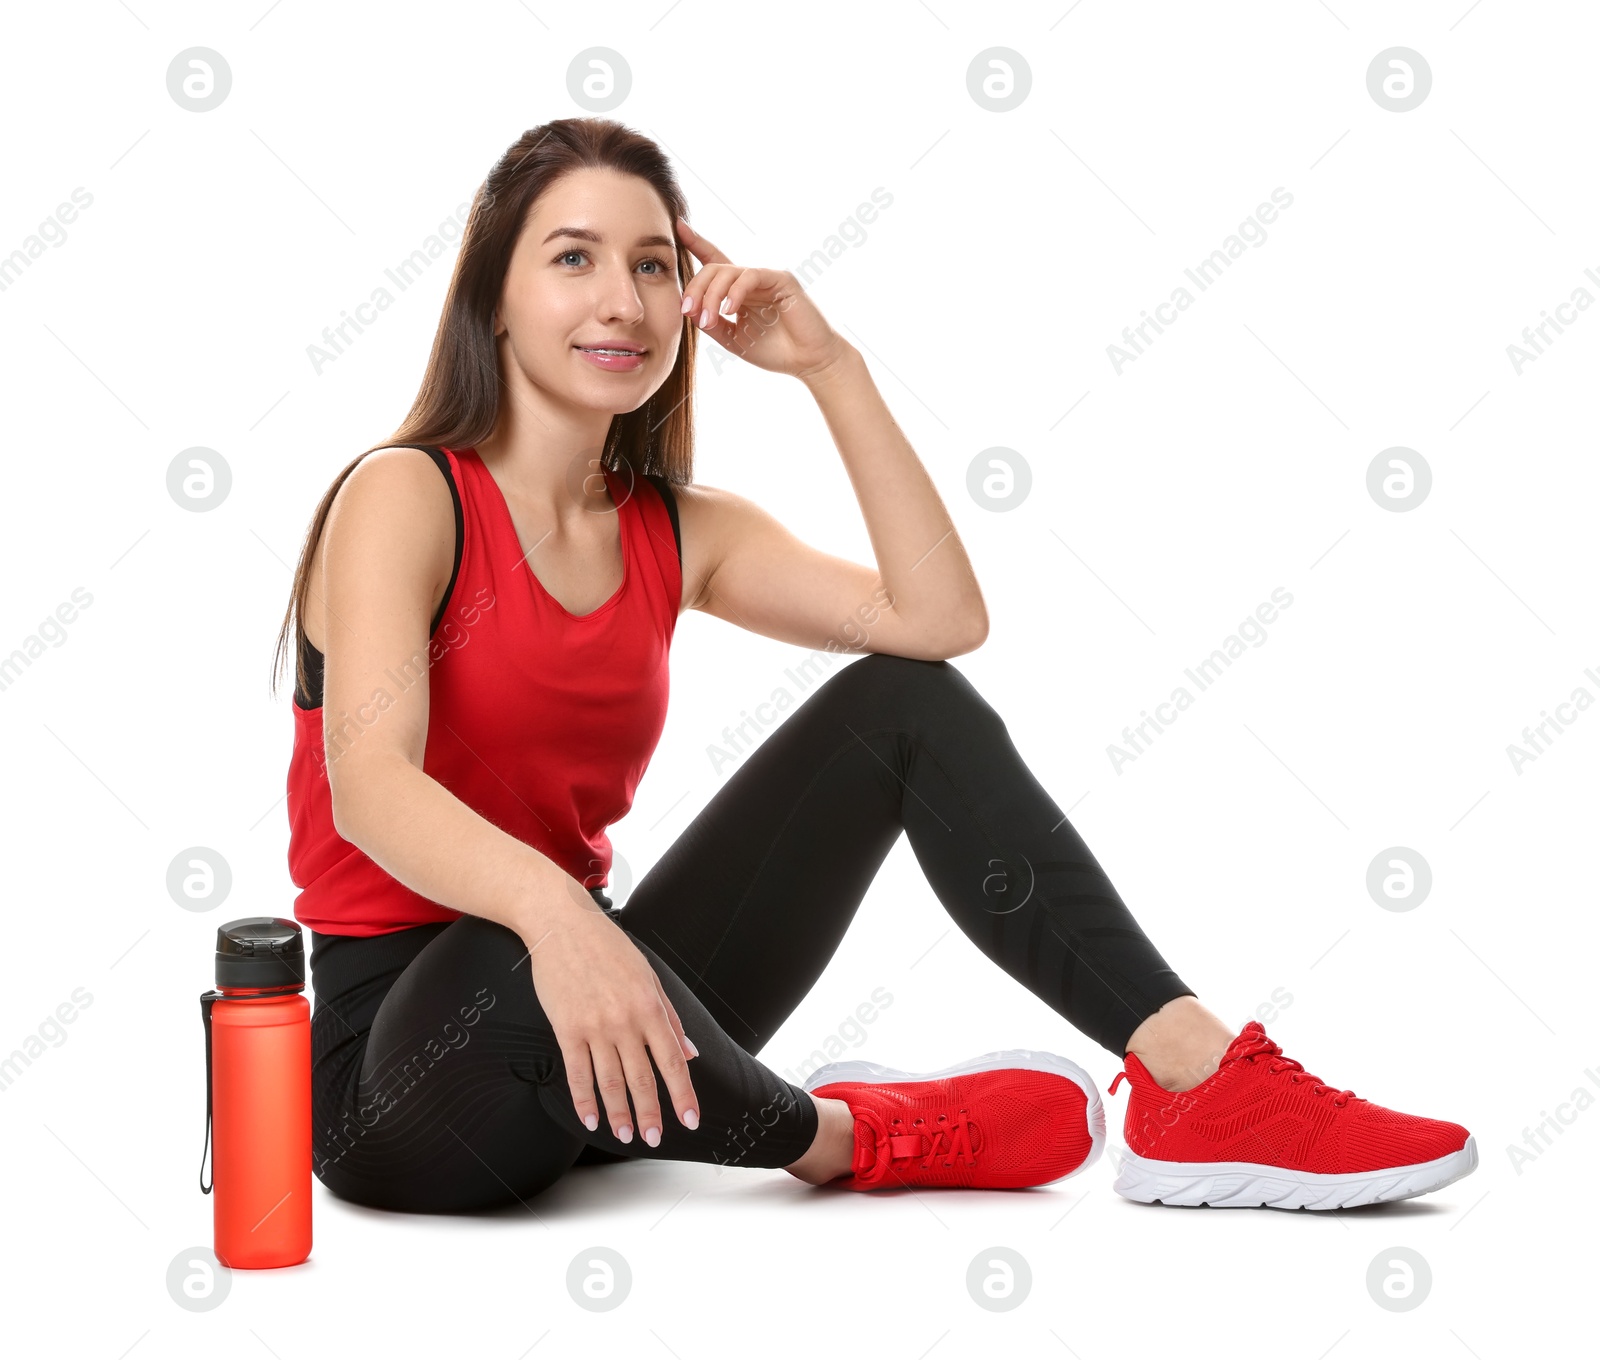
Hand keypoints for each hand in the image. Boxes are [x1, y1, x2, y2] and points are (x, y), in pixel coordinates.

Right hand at [520, 904, 699, 1146]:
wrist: (562, 925)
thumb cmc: (608, 947)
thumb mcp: (649, 976)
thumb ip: (670, 1017)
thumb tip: (690, 1052)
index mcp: (650, 1006)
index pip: (672, 1060)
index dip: (683, 1094)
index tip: (690, 1120)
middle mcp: (625, 1020)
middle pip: (642, 1078)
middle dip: (652, 1114)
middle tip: (656, 1139)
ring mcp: (595, 1027)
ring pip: (611, 1081)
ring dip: (619, 1114)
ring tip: (626, 1135)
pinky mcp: (566, 1029)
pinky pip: (577, 1073)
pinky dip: (584, 1100)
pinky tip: (591, 1119)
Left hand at [676, 216, 851, 380]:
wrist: (810, 362)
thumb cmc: (776, 352)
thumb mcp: (733, 340)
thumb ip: (712, 324)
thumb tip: (690, 310)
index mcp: (739, 292)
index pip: (714, 261)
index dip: (695, 242)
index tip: (677, 227)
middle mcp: (751, 280)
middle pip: (712, 268)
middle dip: (695, 288)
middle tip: (687, 311)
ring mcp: (766, 277)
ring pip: (727, 272)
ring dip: (711, 296)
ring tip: (708, 320)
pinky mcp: (781, 279)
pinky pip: (750, 277)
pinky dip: (735, 293)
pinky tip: (729, 311)